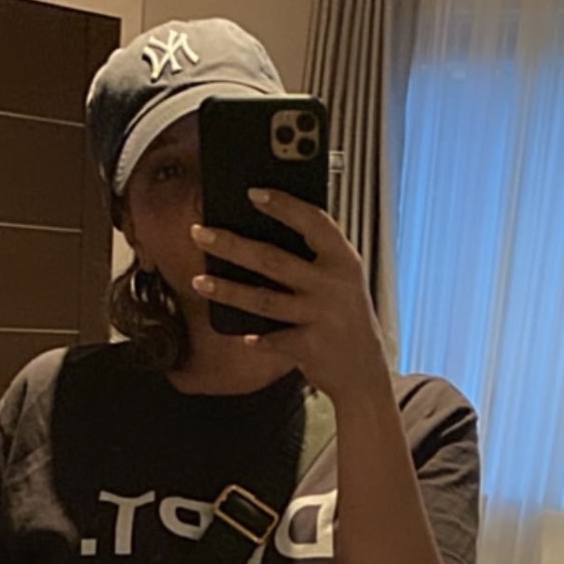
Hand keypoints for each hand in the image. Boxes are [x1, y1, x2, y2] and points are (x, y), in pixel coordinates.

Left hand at [190, 189, 389, 405]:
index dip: (283, 205)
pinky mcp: (310, 346)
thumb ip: (316, 256)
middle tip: (200, 233)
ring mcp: (320, 316)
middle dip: (231, 245)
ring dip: (227, 290)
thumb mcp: (342, 279)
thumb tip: (264, 230)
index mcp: (343, 259)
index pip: (312, 222)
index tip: (253, 193)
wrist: (363, 369)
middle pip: (272, 259)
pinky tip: (242, 335)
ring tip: (199, 280)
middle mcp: (332, 285)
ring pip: (264, 300)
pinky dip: (257, 339)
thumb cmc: (345, 317)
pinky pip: (274, 339)